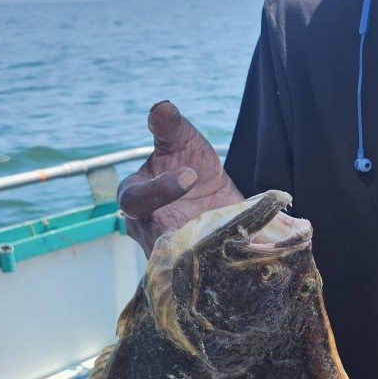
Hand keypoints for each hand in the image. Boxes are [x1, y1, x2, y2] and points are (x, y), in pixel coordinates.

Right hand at [117, 100, 243, 256]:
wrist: (212, 193)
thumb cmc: (189, 162)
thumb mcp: (184, 140)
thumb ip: (170, 126)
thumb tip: (161, 106)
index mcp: (133, 196)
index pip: (135, 199)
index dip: (159, 189)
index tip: (191, 175)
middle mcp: (145, 228)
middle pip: (155, 237)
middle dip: (182, 230)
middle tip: (214, 225)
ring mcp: (165, 251)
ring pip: (179, 260)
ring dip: (204, 252)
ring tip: (230, 243)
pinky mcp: (190, 267)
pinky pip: (199, 272)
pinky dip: (219, 266)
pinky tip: (244, 256)